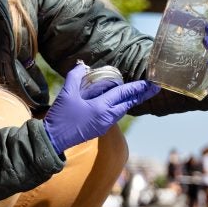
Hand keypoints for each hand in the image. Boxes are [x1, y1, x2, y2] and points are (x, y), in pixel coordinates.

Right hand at [44, 63, 158, 152]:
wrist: (53, 140)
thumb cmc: (60, 117)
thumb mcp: (67, 94)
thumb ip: (75, 77)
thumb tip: (83, 66)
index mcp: (101, 108)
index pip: (123, 94)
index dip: (138, 87)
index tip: (151, 83)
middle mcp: (106, 117)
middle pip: (128, 103)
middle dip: (141, 95)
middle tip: (154, 88)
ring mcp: (104, 124)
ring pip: (122, 110)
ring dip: (131, 101)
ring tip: (140, 92)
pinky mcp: (99, 129)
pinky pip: (115, 115)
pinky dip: (121, 107)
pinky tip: (121, 102)